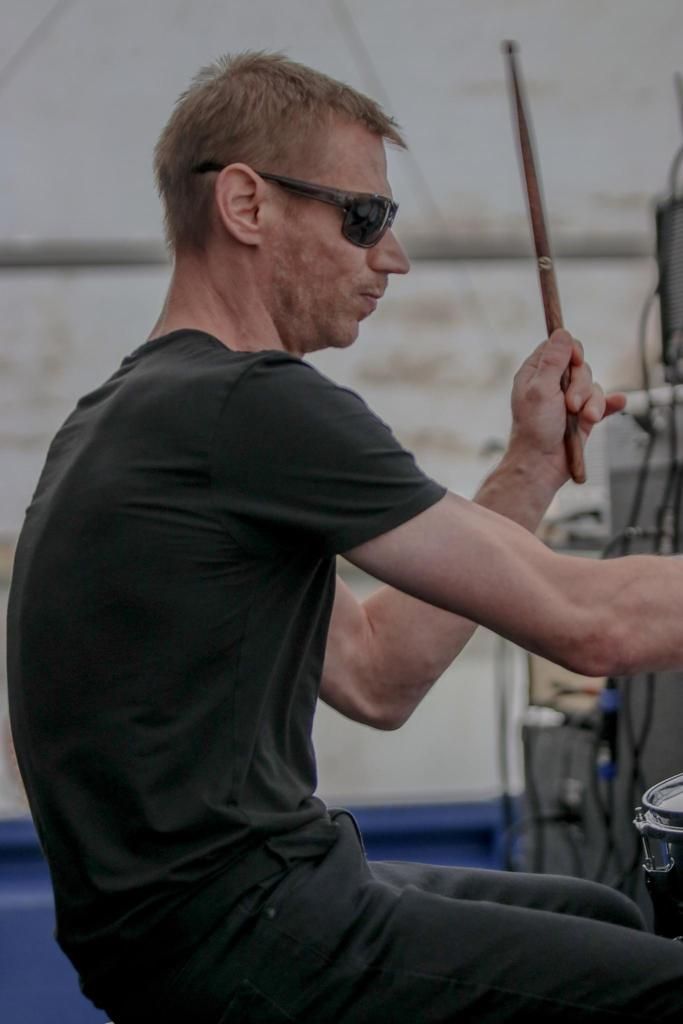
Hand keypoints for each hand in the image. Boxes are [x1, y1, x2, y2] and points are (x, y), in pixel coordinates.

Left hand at [508, 329, 625, 483]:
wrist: (541, 465)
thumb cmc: (534, 430)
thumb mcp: (540, 389)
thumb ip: (553, 361)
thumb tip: (562, 332)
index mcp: (536, 374)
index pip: (559, 348)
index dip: (570, 352)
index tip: (574, 362)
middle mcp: (553, 384)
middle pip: (581, 366)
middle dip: (581, 386)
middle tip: (570, 405)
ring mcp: (569, 400)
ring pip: (593, 386)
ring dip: (592, 403)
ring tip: (583, 419)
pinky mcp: (583, 415)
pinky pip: (603, 402)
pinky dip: (609, 404)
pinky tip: (619, 402)